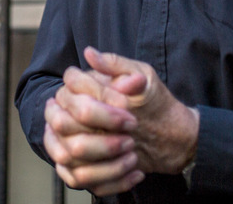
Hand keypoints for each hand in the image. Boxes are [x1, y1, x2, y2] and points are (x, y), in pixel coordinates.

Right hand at [42, 47, 200, 196]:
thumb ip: (118, 66)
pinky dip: (110, 179)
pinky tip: (134, 171)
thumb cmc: (154, 102)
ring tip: (132, 155)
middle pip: (62, 123)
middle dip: (99, 134)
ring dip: (104, 159)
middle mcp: (67, 113)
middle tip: (130, 135)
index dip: (99, 104)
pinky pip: (78, 179)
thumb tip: (90, 53)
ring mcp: (68, 142)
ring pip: (67, 155)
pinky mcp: (77, 168)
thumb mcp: (143, 77)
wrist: (170, 135)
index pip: (69, 89)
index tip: (128, 111)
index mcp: (79, 88)